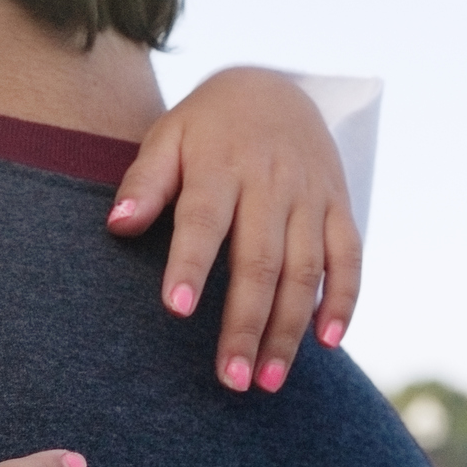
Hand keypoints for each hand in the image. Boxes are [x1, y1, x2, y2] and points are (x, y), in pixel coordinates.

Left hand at [105, 67, 362, 393]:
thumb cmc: (205, 127)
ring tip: (267, 379)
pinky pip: (349, 256)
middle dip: (246, 324)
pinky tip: (327, 342)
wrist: (272, 87)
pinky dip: (343, 300)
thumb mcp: (167, 138)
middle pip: (260, 261)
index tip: (178, 310)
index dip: (191, 265)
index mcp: (221, 167)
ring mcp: (311, 196)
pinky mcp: (339, 206)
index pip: (203, 221)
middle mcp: (271, 184)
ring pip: (305, 270)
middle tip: (230, 378)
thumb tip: (117, 226)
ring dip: (289, 329)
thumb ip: (144, 183)